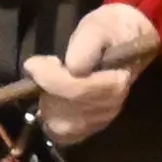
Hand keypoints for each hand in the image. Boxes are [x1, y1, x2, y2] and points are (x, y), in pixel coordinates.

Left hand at [23, 0, 161, 146]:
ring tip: (50, 83)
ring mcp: (103, 119)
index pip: (76, 90)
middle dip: (47, 91)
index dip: (50, 79)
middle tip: (43, 69)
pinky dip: (53, 118)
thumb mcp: (98, 27)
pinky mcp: (94, 126)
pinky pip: (65, 134)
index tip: (33, 63)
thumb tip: (71, 67)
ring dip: (48, 104)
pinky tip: (53, 99)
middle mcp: (111, 106)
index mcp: (115, 81)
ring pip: (62, 125)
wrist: (128, 40)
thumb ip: (85, 45)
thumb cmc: (111, 31)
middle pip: (66, 112)